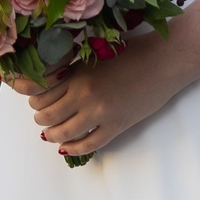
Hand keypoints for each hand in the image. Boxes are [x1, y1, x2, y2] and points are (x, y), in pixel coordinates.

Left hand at [23, 47, 178, 156]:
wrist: (165, 60)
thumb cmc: (134, 50)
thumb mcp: (97, 53)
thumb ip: (75, 67)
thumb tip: (55, 81)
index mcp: (77, 72)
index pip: (39, 94)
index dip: (34, 101)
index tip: (37, 102)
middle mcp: (83, 93)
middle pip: (46, 115)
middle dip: (41, 119)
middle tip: (44, 119)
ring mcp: (99, 112)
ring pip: (62, 133)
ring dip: (52, 136)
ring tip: (52, 135)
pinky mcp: (116, 126)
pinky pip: (88, 145)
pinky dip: (74, 149)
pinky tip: (69, 147)